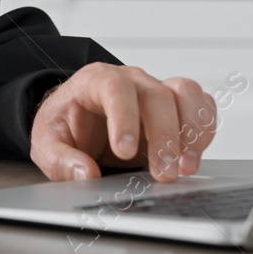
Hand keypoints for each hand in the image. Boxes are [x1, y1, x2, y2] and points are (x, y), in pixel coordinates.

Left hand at [28, 63, 216, 182]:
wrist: (80, 119)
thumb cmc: (67, 125)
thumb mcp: (47, 142)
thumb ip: (60, 159)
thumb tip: (84, 174)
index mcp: (96, 81)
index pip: (114, 88)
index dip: (124, 118)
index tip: (125, 151)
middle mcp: (131, 80)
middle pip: (157, 95)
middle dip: (164, 137)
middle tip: (163, 173)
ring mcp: (157, 88)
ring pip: (186, 93)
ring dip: (192, 131)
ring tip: (186, 168)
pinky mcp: (176, 104)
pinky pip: (201, 104)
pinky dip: (205, 129)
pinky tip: (194, 156)